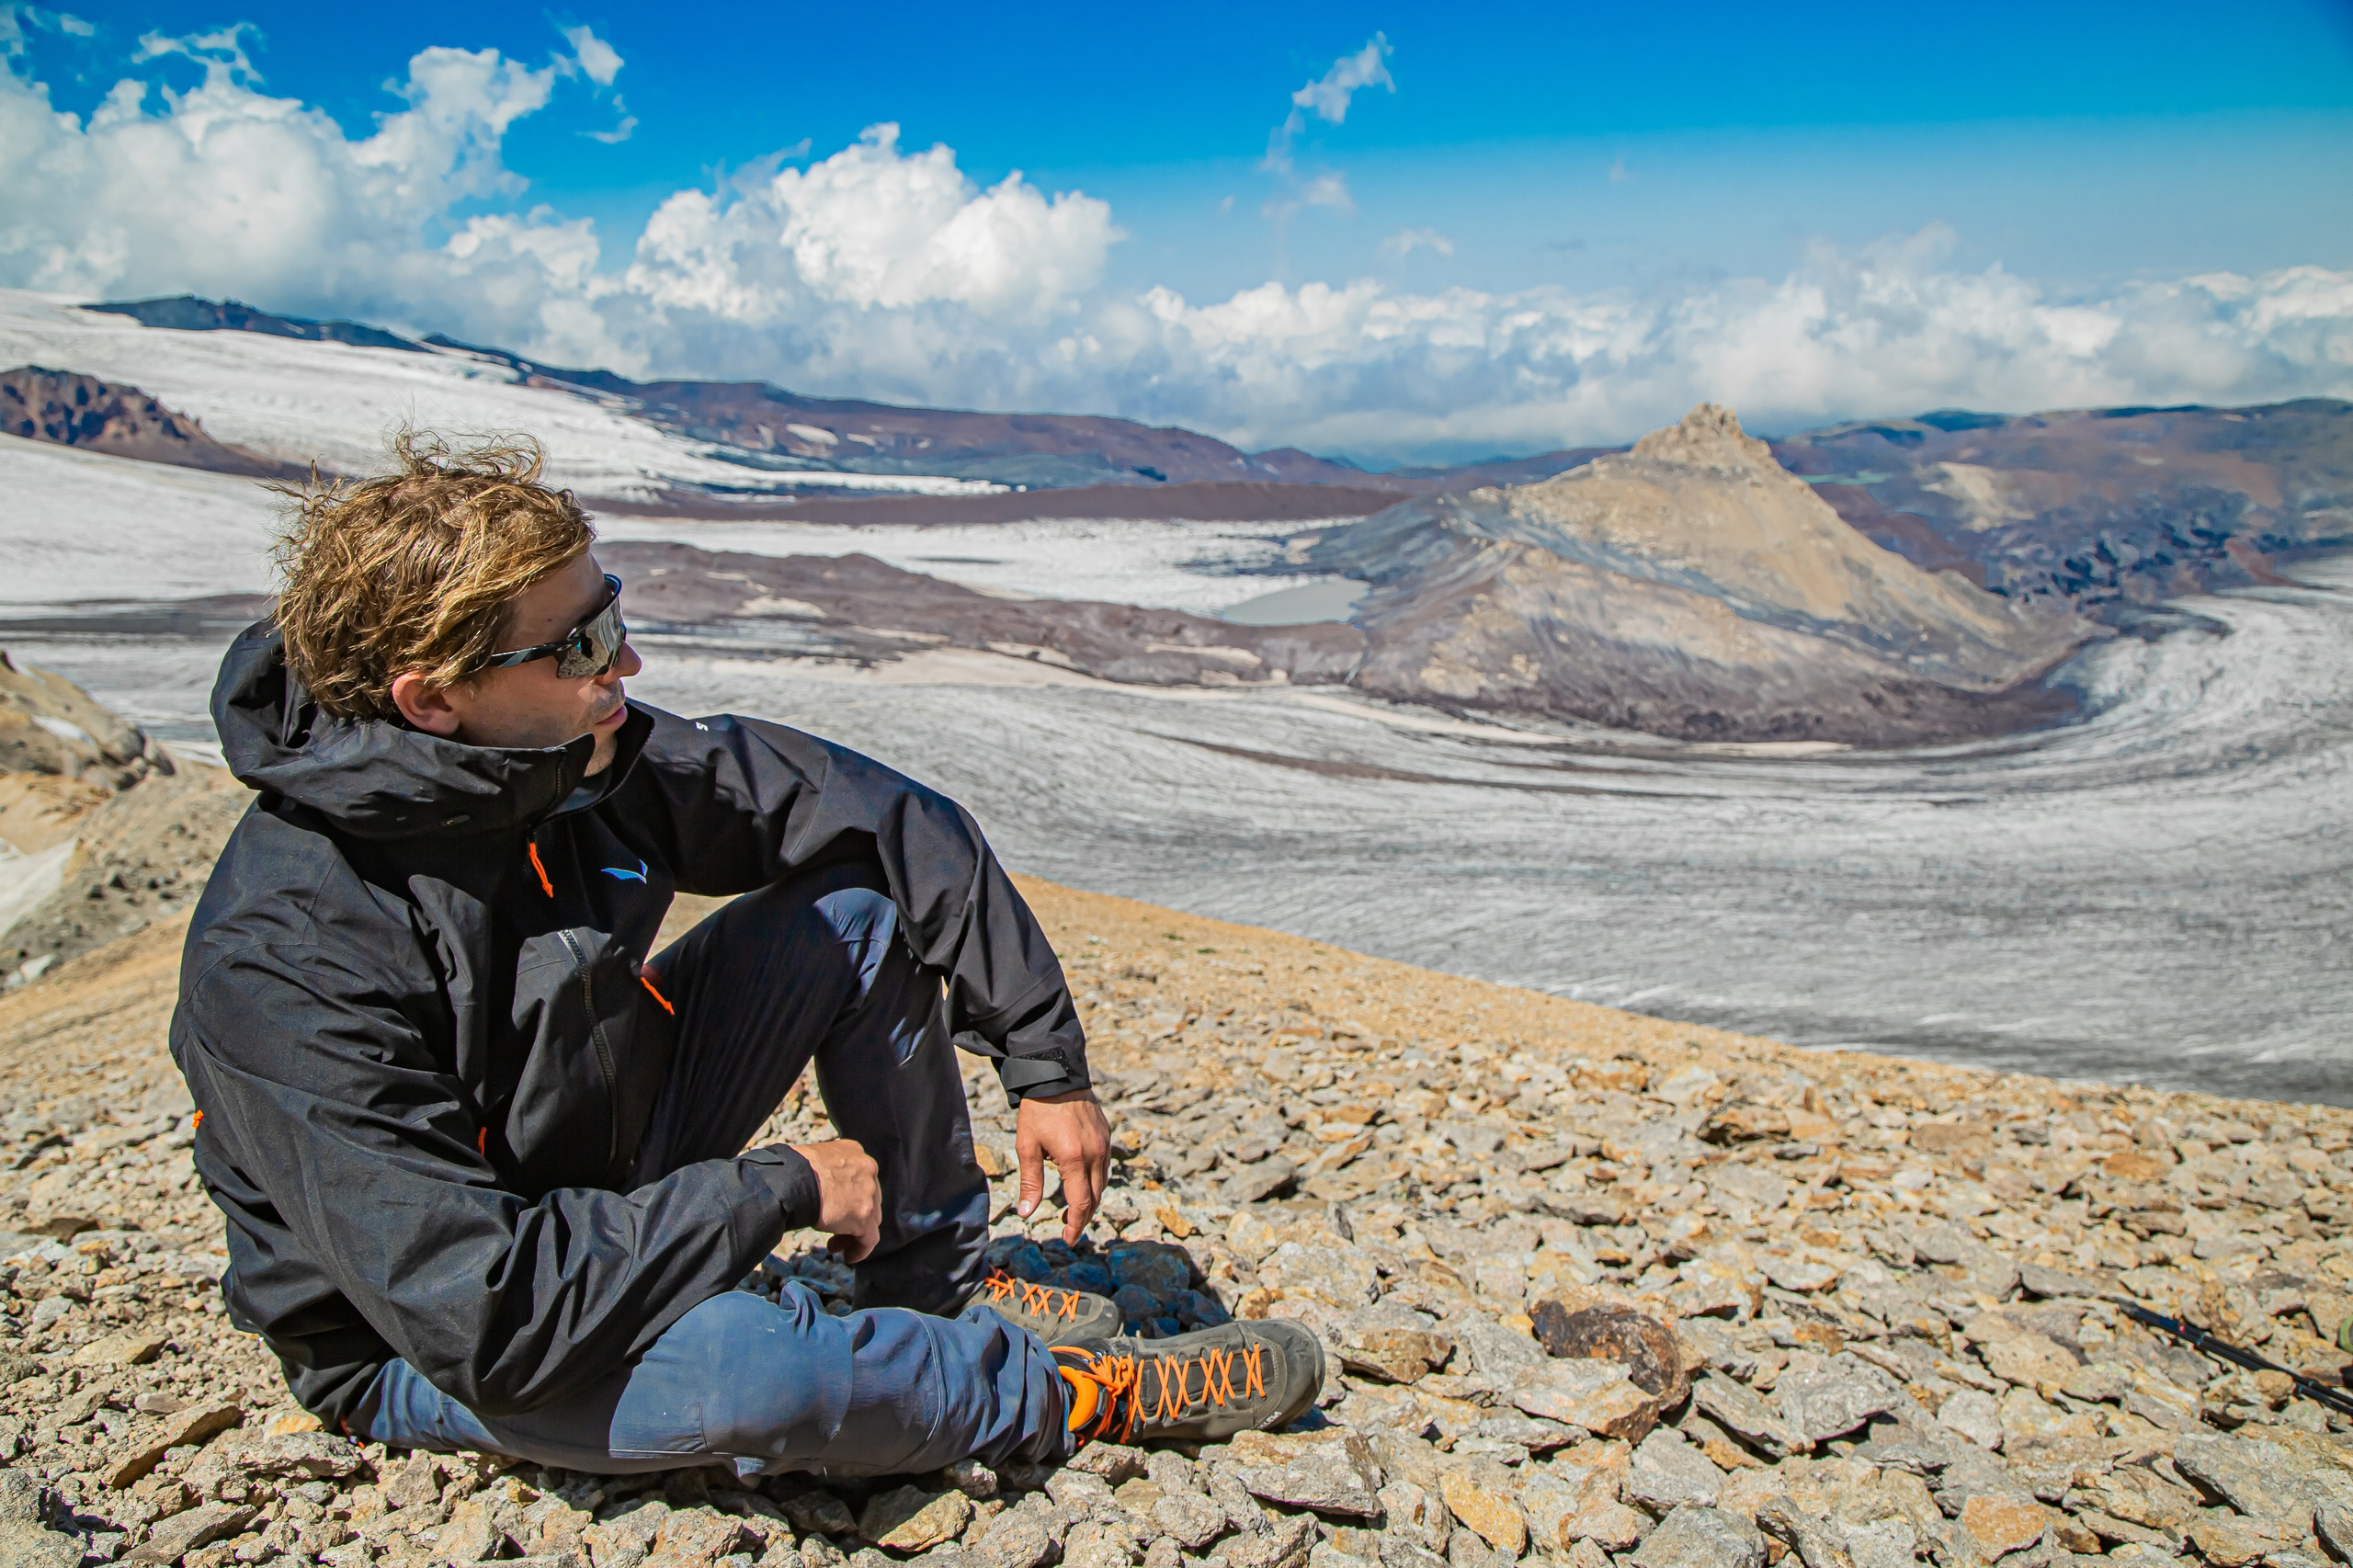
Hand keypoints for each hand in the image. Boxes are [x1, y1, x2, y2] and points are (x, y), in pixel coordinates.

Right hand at [790, 1139, 880, 1262]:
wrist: (792, 1180)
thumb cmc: (792, 1170)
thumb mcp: (815, 1160)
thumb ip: (827, 1171)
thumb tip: (820, 1187)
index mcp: (854, 1152)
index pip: (859, 1179)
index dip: (850, 1197)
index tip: (838, 1210)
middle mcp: (867, 1170)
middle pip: (868, 1200)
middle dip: (853, 1217)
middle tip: (836, 1230)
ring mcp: (868, 1193)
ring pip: (870, 1220)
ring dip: (853, 1234)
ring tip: (834, 1245)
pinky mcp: (864, 1216)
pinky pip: (870, 1239)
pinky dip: (861, 1250)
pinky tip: (849, 1257)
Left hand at [1016, 1089, 1111, 1244]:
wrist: (1057, 1075)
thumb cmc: (1037, 1111)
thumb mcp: (1027, 1146)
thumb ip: (1030, 1182)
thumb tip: (1025, 1213)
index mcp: (1073, 1158)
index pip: (1081, 1203)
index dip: (1075, 1225)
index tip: (1067, 1239)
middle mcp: (1095, 1153)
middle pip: (1095, 1198)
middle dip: (1083, 1217)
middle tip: (1068, 1227)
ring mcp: (1104, 1144)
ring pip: (1102, 1183)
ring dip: (1090, 1200)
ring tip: (1072, 1208)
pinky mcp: (1107, 1135)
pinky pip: (1104, 1166)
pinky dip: (1095, 1181)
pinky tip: (1080, 1181)